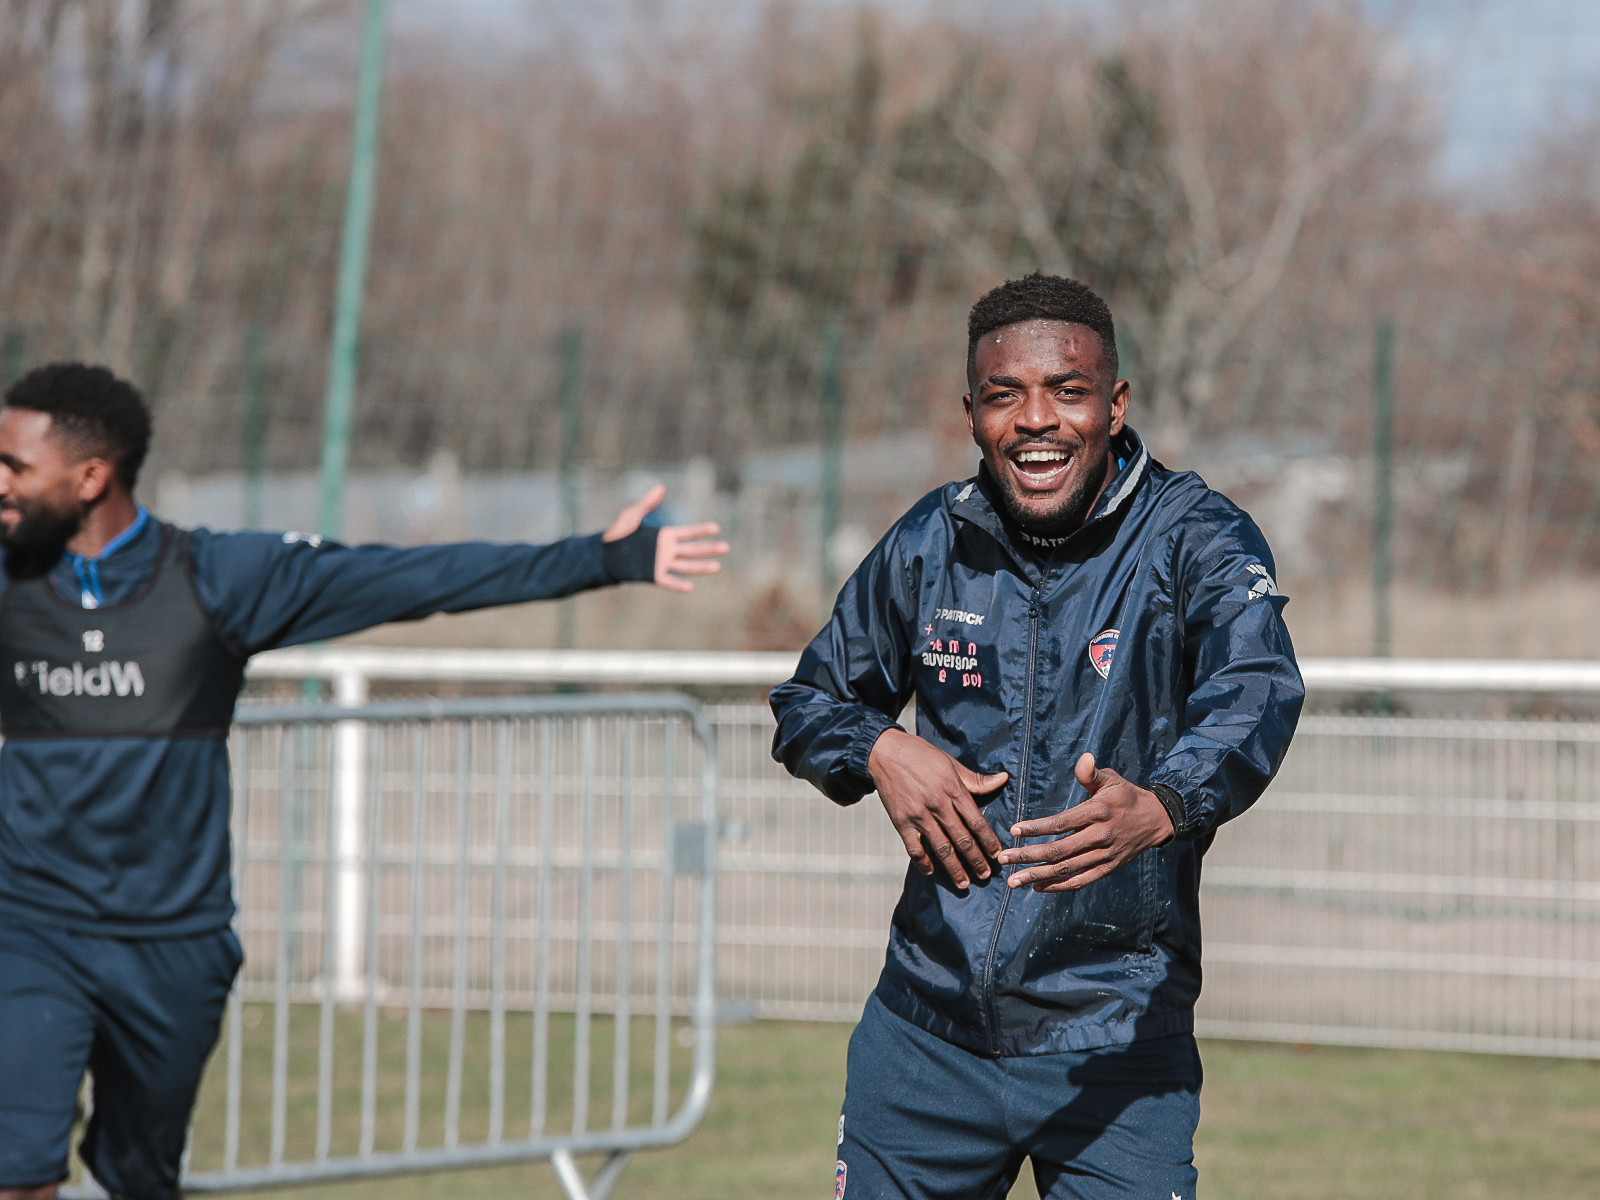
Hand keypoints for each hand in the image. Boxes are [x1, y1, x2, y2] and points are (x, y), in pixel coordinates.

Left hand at [602, 484, 729, 593]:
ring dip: (701, 567)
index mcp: (665, 536)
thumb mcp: (631, 515)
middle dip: (709, 549)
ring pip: (685, 566)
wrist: (603, 554)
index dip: (701, 531)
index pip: (688, 533)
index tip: (716, 528)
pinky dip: (678, 585)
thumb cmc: (617, 534)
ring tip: (717, 567)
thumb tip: (661, 487)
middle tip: (726, 548)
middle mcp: (667, 550)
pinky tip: (691, 587)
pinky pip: (668, 581)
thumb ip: (647, 504)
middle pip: (692, 550)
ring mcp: (662, 563)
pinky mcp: (653, 575)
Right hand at [868, 728, 1007, 889]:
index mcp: (952, 788)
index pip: (976, 821)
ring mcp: (918, 815)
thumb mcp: (951, 762)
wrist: (884, 752)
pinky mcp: (901, 822)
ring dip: (954, 868)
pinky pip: (914, 848)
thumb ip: (976, 778)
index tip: (997, 854)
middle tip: (985, 875)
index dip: (989, 841)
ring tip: (964, 883)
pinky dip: (923, 863)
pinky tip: (931, 872)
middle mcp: (937, 804)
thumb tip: (1003, 779)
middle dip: (976, 860)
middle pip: (962, 839)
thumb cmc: (920, 755)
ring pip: (941, 848)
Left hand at [996, 753, 1172, 891]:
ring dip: (1038, 876)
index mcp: (1098, 813)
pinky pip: (1081, 881)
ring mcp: (1104, 856)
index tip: (1014, 830)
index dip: (1036, 828)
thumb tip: (1084, 758)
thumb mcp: (1112, 779)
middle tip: (1003, 858)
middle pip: (1059, 851)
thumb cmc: (1126, 796)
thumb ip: (1091, 773)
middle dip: (1028, 856)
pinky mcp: (1108, 869)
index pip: (1061, 823)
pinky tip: (1038, 887)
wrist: (1156, 820)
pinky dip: (1059, 886)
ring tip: (1014, 881)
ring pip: (1066, 870)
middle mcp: (1100, 837)